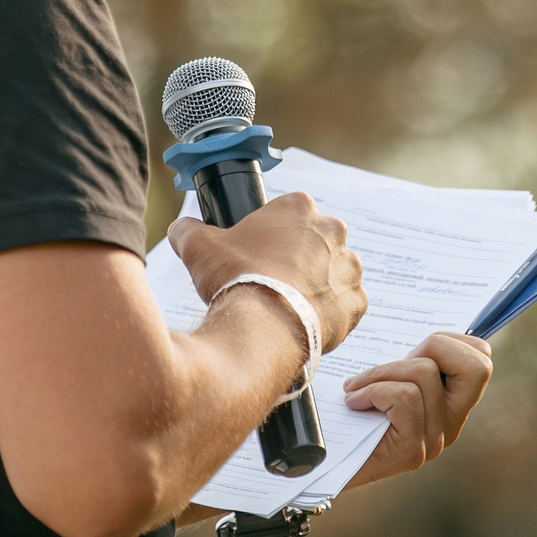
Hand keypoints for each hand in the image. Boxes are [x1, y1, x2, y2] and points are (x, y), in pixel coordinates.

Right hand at [169, 192, 366, 353]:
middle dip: (296, 258)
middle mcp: (333, 231)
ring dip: (315, 284)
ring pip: (331, 272)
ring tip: (287, 304)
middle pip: (314, 241)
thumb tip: (180, 228)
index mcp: (299, 207)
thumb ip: (187, 229)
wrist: (263, 329)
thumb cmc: (236, 280)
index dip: (270, 234)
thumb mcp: (198, 246)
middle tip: (272, 281)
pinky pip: (344, 304)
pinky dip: (328, 312)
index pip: (288, 213)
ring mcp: (349, 267)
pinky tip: (303, 320)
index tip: (258, 254)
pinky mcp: (356, 302)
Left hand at [343, 332, 493, 488]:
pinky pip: (404, 397)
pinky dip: (372, 390)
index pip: (483, 358)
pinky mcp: (412, 453)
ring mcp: (435, 441)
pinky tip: (353, 402)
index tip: (411, 352)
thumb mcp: (383, 376)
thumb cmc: (345, 412)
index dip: (450, 341)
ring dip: (381, 372)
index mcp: (451, 403)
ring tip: (357, 388)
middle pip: (477, 366)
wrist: (317, 464)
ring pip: (426, 374)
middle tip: (396, 365)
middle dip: (432, 347)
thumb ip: (407, 359)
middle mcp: (452, 424)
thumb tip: (417, 326)